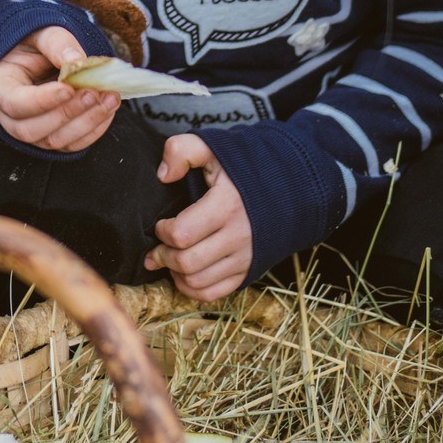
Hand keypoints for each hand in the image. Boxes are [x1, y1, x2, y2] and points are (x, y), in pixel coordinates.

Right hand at [0, 26, 119, 152]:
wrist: (38, 57)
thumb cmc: (34, 44)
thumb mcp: (41, 34)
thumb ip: (57, 44)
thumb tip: (79, 62)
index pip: (14, 103)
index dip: (42, 101)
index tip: (68, 88)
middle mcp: (8, 117)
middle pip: (32, 129)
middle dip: (67, 113)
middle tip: (92, 92)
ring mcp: (31, 131)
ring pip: (54, 141)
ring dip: (86, 122)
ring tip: (109, 98)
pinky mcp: (52, 138)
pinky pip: (72, 144)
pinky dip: (94, 129)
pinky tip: (108, 109)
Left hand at [145, 134, 252, 301]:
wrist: (286, 188)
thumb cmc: (242, 169)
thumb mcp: (213, 148)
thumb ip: (182, 151)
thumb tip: (163, 175)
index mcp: (226, 205)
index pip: (182, 233)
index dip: (162, 232)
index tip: (160, 224)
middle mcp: (237, 236)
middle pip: (187, 262)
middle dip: (163, 256)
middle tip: (156, 248)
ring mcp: (244, 257)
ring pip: (198, 282)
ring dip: (175, 275)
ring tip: (168, 260)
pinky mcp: (248, 271)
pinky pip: (214, 294)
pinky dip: (192, 289)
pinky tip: (183, 275)